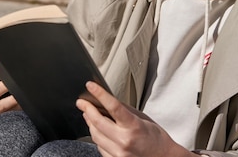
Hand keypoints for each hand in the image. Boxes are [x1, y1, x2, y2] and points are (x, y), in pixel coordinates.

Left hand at [76, 81, 196, 156]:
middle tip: (81, 102)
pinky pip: (100, 147)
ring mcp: (119, 153)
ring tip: (88, 114)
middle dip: (87, 109)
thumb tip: (107, 100)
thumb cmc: (156, 138)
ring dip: (90, 122)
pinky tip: (97, 130)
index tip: (90, 86)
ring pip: (95, 135)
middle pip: (98, 121)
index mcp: (134, 126)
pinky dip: (97, 137)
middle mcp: (125, 141)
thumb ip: (124, 110)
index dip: (99, 94)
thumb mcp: (143, 118)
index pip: (113, 106)